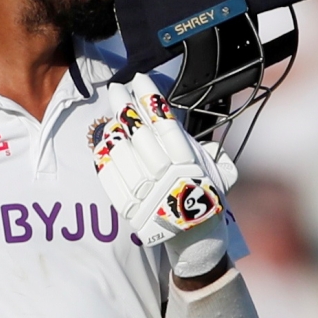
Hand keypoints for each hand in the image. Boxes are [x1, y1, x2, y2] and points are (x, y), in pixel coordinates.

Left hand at [91, 73, 228, 246]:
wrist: (195, 238)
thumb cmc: (203, 196)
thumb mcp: (214, 170)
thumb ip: (198, 145)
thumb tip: (176, 122)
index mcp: (188, 164)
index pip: (164, 122)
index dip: (149, 98)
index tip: (139, 79)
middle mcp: (164, 177)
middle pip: (138, 134)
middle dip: (124, 106)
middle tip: (115, 88)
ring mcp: (144, 194)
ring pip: (120, 153)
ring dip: (113, 130)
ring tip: (110, 116)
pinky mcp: (128, 209)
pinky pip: (109, 177)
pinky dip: (104, 157)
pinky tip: (103, 143)